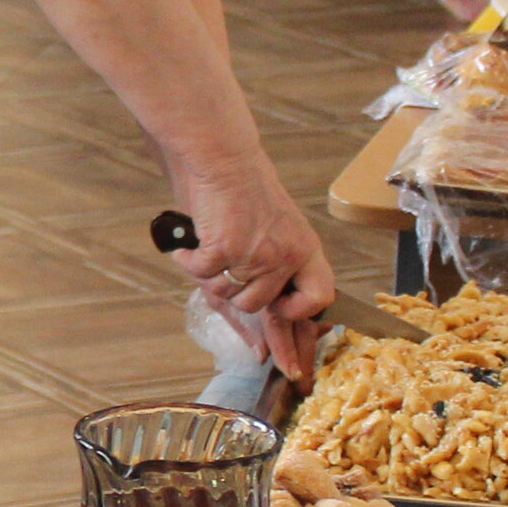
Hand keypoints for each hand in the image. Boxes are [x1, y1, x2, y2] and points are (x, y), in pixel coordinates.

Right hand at [160, 148, 334, 380]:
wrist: (223, 160)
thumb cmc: (245, 196)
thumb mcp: (273, 235)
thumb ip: (272, 281)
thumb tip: (263, 346)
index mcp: (306, 249)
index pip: (320, 300)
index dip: (303, 324)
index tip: (288, 336)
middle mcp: (287, 255)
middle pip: (263, 308)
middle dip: (244, 304)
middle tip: (254, 319)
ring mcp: (257, 253)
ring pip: (232, 297)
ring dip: (213, 278)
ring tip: (209, 250)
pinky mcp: (226, 249)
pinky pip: (203, 276)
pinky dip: (189, 261)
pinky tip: (187, 247)